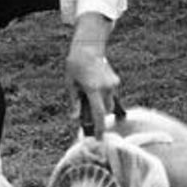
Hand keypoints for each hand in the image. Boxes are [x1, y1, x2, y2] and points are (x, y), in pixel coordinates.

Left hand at [67, 12, 119, 130]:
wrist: (88, 47)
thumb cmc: (76, 65)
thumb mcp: (71, 84)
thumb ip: (74, 102)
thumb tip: (74, 119)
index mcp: (93, 90)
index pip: (99, 114)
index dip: (99, 129)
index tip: (98, 139)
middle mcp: (106, 88)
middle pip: (106, 111)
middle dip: (99, 116)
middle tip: (88, 114)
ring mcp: (113, 84)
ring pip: (110, 104)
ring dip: (102, 106)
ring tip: (90, 96)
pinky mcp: (116, 81)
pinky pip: (112, 95)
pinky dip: (105, 97)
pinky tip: (95, 87)